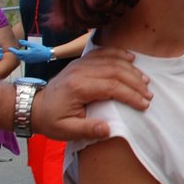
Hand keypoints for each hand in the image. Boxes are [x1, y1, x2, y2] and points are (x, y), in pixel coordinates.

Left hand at [9, 40, 55, 63]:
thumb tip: (19, 41)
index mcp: (26, 54)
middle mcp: (26, 58)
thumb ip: (25, 43)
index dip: (12, 50)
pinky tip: (23, 54)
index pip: (17, 53)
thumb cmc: (40, 49)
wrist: (46, 55)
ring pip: (20, 58)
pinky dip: (22, 57)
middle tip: (12, 48)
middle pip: (18, 56)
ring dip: (18, 55)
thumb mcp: (33, 44)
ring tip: (17, 51)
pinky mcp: (30, 62)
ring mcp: (28, 61)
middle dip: (15, 52)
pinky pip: (24, 59)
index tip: (9, 48)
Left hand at [32, 48, 151, 140]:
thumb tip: (109, 129)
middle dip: (135, 82)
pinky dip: (119, 54)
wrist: (34, 106)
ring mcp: (81, 63)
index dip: (130, 95)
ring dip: (131, 69)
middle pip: (115, 71)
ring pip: (112, 60)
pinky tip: (131, 58)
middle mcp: (80, 71)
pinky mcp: (81, 61)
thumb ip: (88, 130)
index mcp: (78, 87)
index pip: (111, 87)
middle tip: (149, 94)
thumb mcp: (66, 131)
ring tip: (145, 81)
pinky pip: (103, 52)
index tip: (144, 104)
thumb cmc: (51, 120)